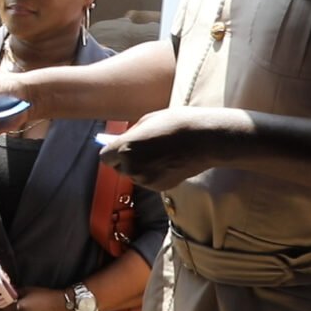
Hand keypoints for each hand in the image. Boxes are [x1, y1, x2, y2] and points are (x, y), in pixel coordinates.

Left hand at [100, 107, 238, 189]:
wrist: (204, 139)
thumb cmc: (176, 124)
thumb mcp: (146, 121)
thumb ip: (130, 135)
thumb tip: (120, 142)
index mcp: (126, 149)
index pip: (105, 157)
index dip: (113, 151)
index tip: (121, 146)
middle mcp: (132, 167)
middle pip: (117, 168)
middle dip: (124, 160)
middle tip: (141, 148)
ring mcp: (146, 180)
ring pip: (134, 175)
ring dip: (139, 167)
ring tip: (159, 152)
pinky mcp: (159, 188)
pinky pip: (148, 181)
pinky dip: (153, 173)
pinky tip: (167, 161)